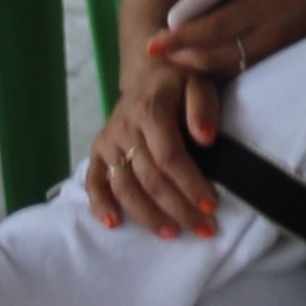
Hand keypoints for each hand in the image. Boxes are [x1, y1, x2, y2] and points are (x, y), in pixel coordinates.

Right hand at [82, 76, 226, 237]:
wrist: (149, 71)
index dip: (190, 184)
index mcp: (150, 111)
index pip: (170, 157)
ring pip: (124, 187)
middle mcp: (125, 129)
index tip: (211, 206)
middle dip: (177, 208)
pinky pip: (94, 182)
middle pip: (150, 178)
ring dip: (147, 215)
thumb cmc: (181, 81)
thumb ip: (203, 108)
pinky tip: (114, 224)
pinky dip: (100, 205)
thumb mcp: (199, 83)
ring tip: (171, 234)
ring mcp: (108, 142)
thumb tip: (206, 139)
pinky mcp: (97, 151)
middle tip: (202, 229)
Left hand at [147, 0, 305, 96]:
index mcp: (261, 5)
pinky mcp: (276, 56)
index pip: (211, 28)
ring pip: (224, 68)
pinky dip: (215, 68)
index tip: (152, 43)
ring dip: (195, 67)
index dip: (179, 38)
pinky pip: (239, 68)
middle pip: (211, 56)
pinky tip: (201, 62)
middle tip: (154, 53)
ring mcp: (271, 49)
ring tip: (172, 59)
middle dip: (180, 58)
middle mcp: (264, 34)